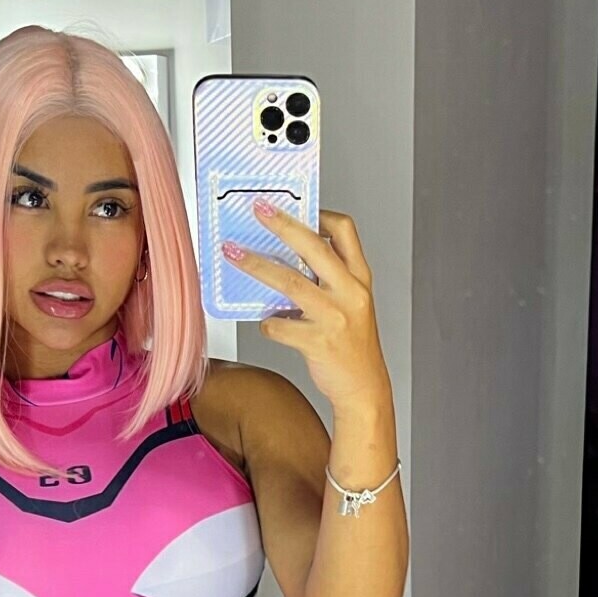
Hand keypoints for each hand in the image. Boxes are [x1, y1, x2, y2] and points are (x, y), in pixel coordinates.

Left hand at [220, 202, 390, 411]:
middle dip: (281, 224)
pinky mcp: (317, 343)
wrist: (364, 388)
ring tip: (233, 254)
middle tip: (258, 210)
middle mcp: (349, 293)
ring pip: (289, 282)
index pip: (344, 232)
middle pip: (312, 247)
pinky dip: (268, 323)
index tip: (298, 207)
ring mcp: (334, 317)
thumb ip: (329, 280)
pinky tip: (268, 324)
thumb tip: (289, 257)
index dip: (321, 214)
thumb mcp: (352, 304)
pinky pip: (280, 325)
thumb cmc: (353, 347)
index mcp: (359, 279)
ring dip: (256, 265)